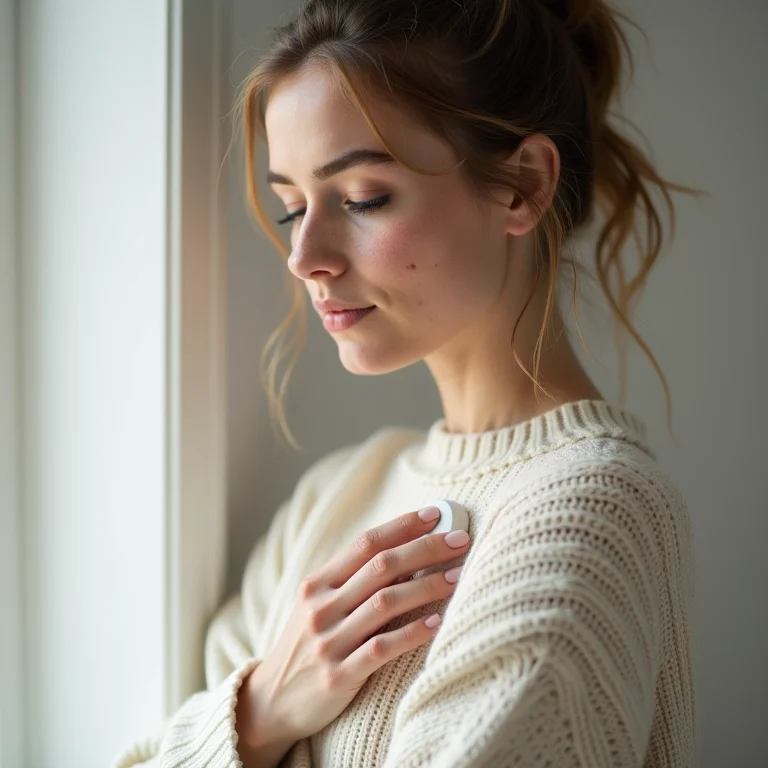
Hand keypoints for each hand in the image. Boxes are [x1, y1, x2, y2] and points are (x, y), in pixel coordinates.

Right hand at [243, 507, 469, 746]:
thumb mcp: (319, 605)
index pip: (365, 543)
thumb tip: (408, 551)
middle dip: (424, 549)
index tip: (435, 515)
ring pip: (385, 603)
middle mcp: (321, 607)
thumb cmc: (307, 644)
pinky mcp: (338, 677)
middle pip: (381, 566)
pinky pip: (381, 649)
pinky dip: (411, 633)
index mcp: (317, 583)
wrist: (271, 701)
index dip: (402, 526)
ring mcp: (329, 642)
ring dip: (427, 586)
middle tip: (459, 540)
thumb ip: (353, 580)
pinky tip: (436, 622)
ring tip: (458, 576)